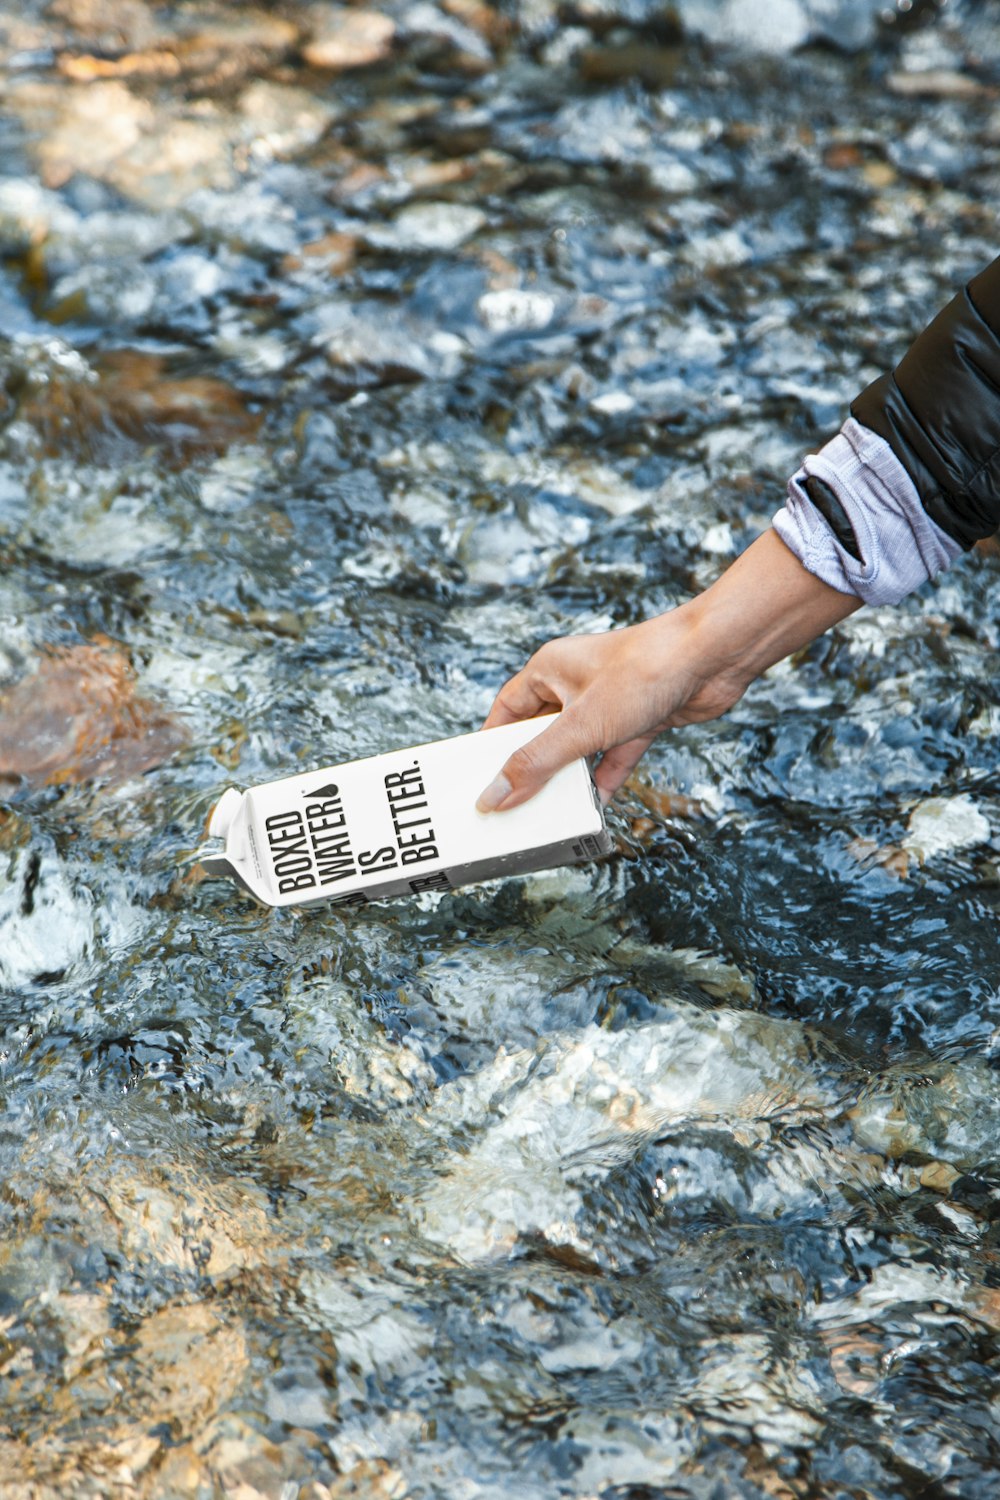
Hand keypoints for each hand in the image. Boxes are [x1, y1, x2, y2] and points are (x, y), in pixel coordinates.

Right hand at [476, 529, 861, 811]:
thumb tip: (494, 796)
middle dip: (530, 769)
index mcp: (549, 670)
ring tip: (550, 813)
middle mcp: (575, 684)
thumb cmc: (645, 671)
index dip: (491, 746)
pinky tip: (596, 805)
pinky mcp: (640, 718)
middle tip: (513, 807)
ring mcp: (609, 702)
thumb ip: (535, 763)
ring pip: (577, 747)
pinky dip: (605, 777)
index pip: (506, 712)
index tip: (479, 781)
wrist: (714, 656)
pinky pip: (613, 754)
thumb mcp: (580, 725)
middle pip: (540, 734)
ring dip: (568, 778)